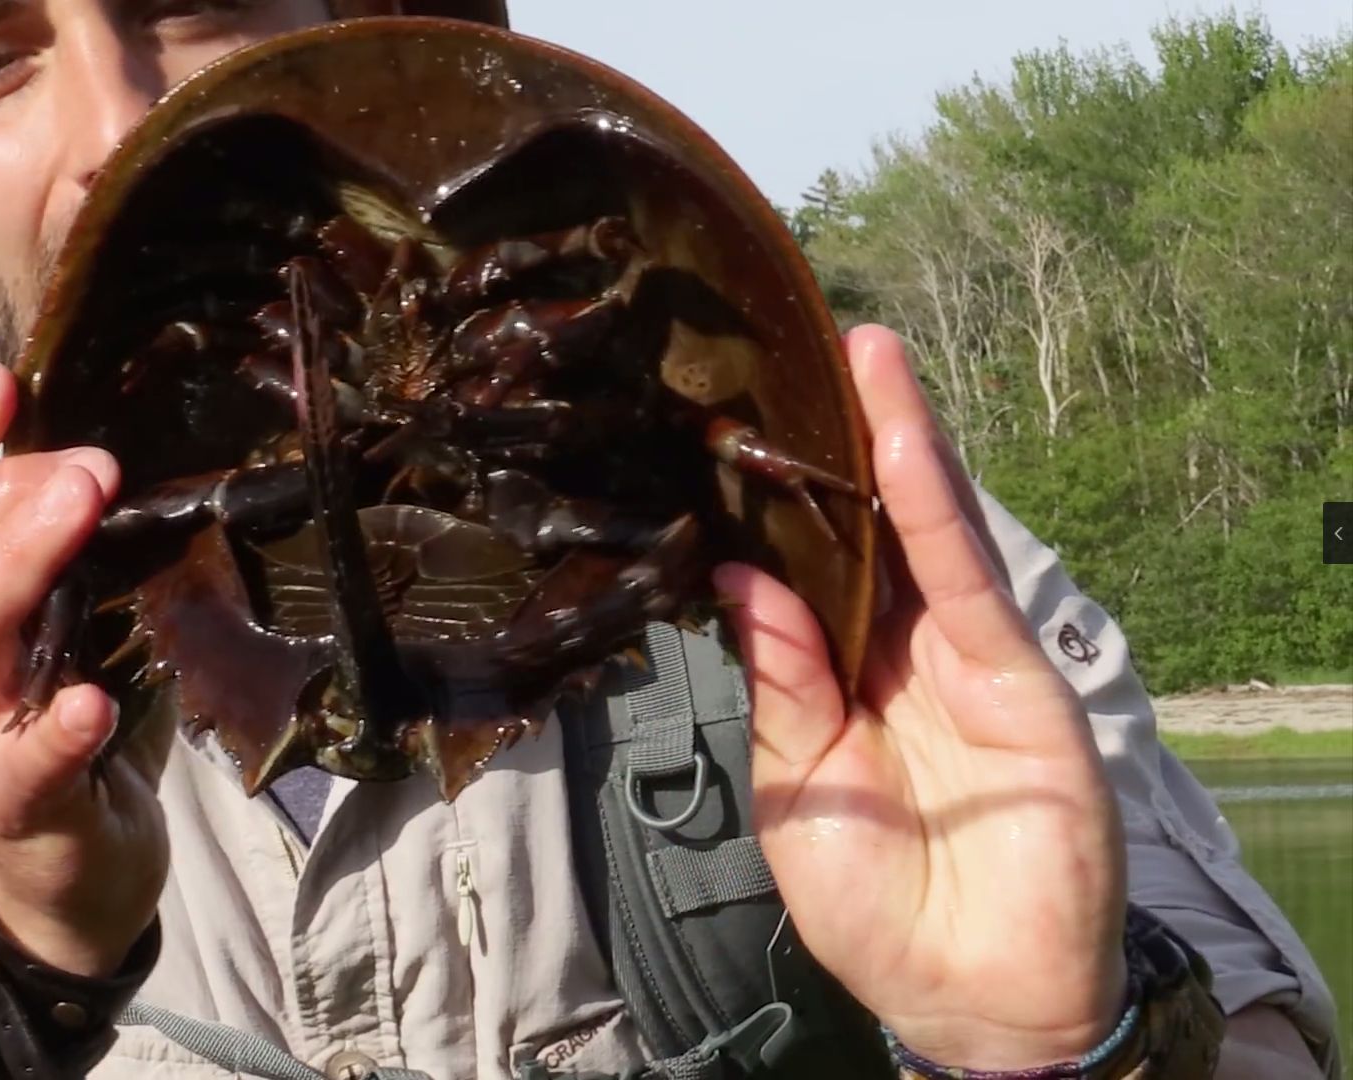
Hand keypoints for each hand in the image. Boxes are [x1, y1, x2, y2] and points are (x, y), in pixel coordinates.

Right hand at [0, 363, 173, 976]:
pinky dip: (58, 729)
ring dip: (20, 564)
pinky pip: (23, 762)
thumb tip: (162, 447)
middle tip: (92, 464)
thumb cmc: (78, 714)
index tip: (2, 381)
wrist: (75, 864)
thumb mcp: (78, 616)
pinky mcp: (10, 799)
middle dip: (3, 491)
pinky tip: (95, 702)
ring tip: (82, 509)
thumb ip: (94, 546)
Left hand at [720, 326, 1127, 1069]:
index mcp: (836, 678)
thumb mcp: (798, 786)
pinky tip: (903, 442)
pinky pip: (967, 580)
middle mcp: (898, 654)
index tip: (732, 426)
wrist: (968, 993)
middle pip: (866, 529)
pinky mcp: (1015, 677)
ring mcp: (960, 659)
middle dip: (837, 442)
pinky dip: (937, 509)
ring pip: (923, 531)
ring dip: (893, 439)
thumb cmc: (872, 902)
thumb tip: (739, 578)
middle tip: (797, 348)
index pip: (806, 569)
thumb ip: (781, 682)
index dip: (779, 500)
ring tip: (861, 351)